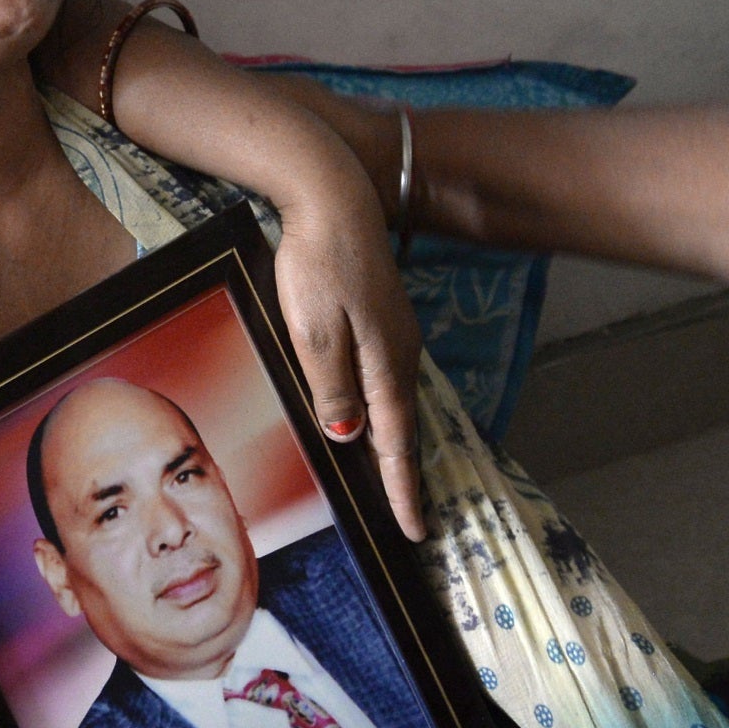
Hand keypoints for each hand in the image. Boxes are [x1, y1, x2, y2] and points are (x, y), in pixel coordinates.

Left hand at [269, 170, 427, 540]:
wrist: (332, 196)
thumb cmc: (317, 264)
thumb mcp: (314, 334)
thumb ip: (333, 388)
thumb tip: (351, 437)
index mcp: (386, 363)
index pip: (396, 442)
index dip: (403, 489)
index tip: (414, 531)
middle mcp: (400, 352)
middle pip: (404, 426)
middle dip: (406, 475)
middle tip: (412, 518)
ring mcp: (394, 331)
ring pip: (395, 400)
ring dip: (396, 442)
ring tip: (394, 480)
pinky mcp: (381, 314)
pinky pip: (386, 375)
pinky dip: (384, 407)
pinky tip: (374, 413)